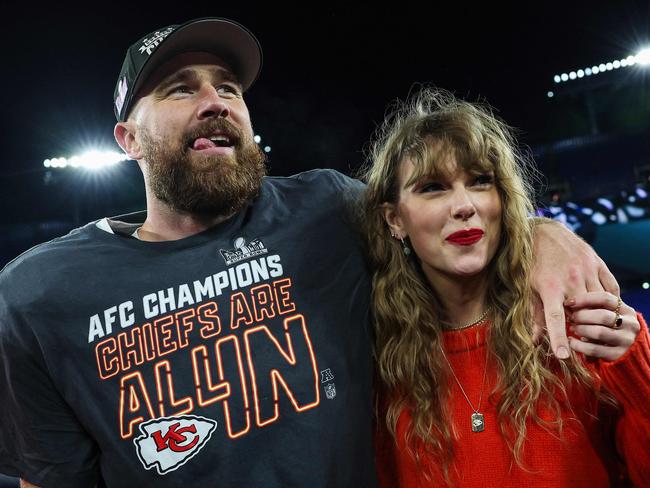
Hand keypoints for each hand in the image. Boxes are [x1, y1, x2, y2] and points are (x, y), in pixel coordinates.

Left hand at [530, 219, 618, 358]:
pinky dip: (609, 300)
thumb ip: (534, 315)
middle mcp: (571, 279)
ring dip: (597, 314)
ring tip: (590, 319)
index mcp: (549, 287)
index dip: (559, 339)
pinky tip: (603, 306)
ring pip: (600, 302)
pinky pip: (611, 288)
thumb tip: (535, 342)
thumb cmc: (532, 263)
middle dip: (582, 326)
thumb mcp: (527, 288)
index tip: (564, 356)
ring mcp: (587, 270)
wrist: (543, 232)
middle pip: (583, 313)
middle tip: (578, 330)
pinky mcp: (598, 263)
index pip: (555, 319)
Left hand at [565, 291, 639, 360]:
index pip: (605, 298)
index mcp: (627, 310)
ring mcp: (626, 341)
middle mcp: (630, 325)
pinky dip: (578, 345)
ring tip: (572, 328)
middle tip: (571, 318)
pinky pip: (594, 349)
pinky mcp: (618, 355)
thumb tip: (570, 302)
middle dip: (581, 316)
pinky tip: (571, 341)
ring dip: (581, 329)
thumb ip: (595, 307)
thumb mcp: (608, 314)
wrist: (626, 352)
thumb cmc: (608, 327)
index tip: (568, 302)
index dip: (584, 299)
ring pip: (599, 332)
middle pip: (602, 316)